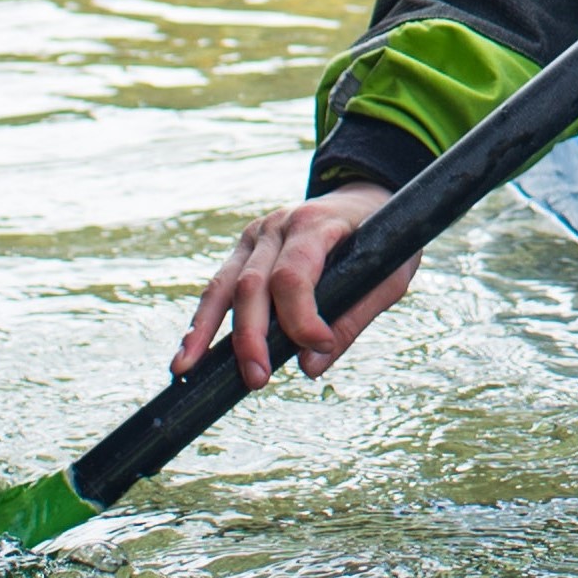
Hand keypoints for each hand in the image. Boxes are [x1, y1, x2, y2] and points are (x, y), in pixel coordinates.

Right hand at [175, 182, 419, 390]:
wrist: (367, 197)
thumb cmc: (385, 237)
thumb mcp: (390, 273)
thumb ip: (356, 316)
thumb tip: (311, 366)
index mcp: (317, 223)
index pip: (295, 274)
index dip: (301, 317)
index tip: (318, 347)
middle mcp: (280, 225)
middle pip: (253, 284)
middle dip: (251, 336)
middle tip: (257, 379)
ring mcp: (256, 235)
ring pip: (224, 285)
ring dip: (205, 330)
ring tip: (187, 368)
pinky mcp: (244, 250)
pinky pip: (219, 286)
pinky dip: (204, 320)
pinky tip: (190, 351)